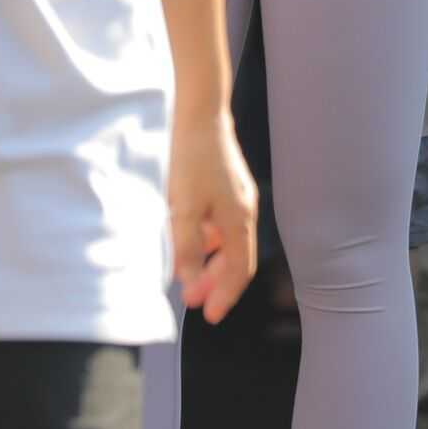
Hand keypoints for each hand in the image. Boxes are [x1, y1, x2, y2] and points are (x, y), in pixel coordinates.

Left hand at [167, 111, 258, 324]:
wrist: (200, 112)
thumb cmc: (192, 158)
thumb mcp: (183, 206)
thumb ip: (185, 245)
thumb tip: (187, 280)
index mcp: (239, 219)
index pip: (239, 269)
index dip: (226, 295)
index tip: (211, 316)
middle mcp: (244, 210)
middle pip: (236, 258)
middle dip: (216, 282)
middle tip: (194, 301)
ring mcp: (238, 196)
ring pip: (228, 242)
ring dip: (210, 263)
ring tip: (188, 275)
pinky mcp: (227, 185)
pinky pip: (222, 224)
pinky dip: (208, 241)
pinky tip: (190, 241)